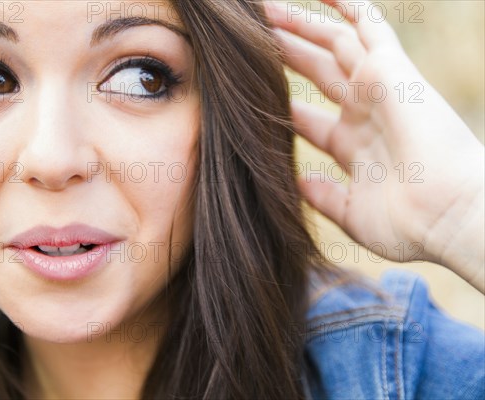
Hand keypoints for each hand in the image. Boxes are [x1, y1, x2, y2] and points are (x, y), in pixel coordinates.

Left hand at [264, 0, 483, 291]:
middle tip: (250, 36)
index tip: (248, 92)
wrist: (447, 219)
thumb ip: (324, 195)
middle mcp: (364, 113)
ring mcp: (378, 89)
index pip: (307, 117)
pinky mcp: (391, 70)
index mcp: (353, 147)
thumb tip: (300, 182)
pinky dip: (348, 5)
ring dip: (300, 24)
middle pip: (316, 73)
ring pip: (334, 42)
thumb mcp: (351, 213)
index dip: (279, 103)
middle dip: (284, 53)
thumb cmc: (408, 226)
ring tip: (263, 8)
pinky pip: (370, 24)